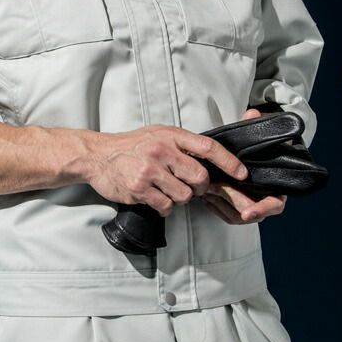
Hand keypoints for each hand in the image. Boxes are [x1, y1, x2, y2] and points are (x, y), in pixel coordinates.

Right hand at [87, 124, 248, 216]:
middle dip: (199, 187)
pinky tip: (153, 196)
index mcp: (170, 135)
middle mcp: (162, 151)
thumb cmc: (133, 145)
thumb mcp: (159, 134)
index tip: (242, 173)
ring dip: (179, 198)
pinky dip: (164, 206)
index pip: (207, 147)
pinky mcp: (140, 189)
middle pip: (199, 178)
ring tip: (164, 188)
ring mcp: (150, 170)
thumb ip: (182, 145)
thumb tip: (211, 162)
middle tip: (188, 185)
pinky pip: (166, 207)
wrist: (99, 156)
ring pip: (184, 196)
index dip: (229, 162)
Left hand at [200, 107, 287, 224]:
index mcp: (277, 183)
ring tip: (207, 194)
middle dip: (235, 209)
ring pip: (238, 215)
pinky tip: (206, 198)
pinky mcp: (237, 203)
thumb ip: (257, 124)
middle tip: (214, 198)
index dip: (262, 209)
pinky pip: (228, 213)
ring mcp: (251, 201)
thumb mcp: (261, 133)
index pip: (274, 204)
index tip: (248, 212)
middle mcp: (265, 196)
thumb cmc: (264, 144)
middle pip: (252, 214)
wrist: (262, 150)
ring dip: (222, 207)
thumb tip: (252, 113)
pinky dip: (217, 208)